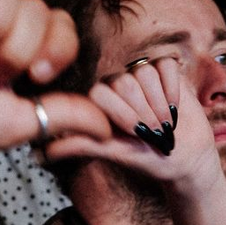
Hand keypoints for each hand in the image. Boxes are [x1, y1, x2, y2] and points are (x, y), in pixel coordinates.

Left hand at [44, 57, 225, 197]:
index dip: (122, 114)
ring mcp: (142, 73)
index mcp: (102, 99)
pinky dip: (173, 88)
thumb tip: (40, 154)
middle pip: (125, 82)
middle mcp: (119, 82)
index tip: (135, 134)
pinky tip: (176, 105)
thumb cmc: (148, 158)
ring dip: (160, 104)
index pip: (102, 92)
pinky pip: (165, 66)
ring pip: (145, 73)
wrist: (185, 158)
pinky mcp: (166, 68)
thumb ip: (81, 145)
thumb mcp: (115, 153)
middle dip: (144, 113)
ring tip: (165, 121)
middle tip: (153, 131)